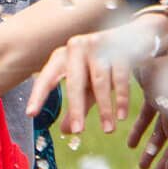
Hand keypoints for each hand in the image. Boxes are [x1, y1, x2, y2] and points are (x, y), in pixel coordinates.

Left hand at [26, 12, 167, 137]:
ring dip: (105, 108)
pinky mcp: (120, 48)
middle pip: (74, 82)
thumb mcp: (89, 85)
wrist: (136, 37)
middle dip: (76, 108)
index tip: (31, 114)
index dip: (38, 95)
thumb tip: (66, 131)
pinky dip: (121, 99)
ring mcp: (99, 45)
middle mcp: (77, 47)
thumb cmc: (105, 64)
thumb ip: (78, 105)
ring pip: (99, 82)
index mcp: (63, 55)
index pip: (47, 77)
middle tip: (78, 131)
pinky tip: (122, 116)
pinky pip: (120, 78)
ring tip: (108, 130)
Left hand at [127, 64, 167, 168]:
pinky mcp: (154, 93)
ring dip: (151, 148)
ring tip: (140, 165)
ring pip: (160, 130)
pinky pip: (149, 117)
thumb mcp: (165, 97)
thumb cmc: (158, 70)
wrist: (147, 43)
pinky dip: (140, 130)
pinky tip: (129, 143)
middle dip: (164, 157)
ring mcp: (167, 99)